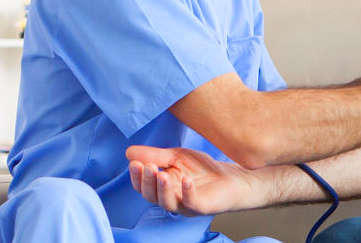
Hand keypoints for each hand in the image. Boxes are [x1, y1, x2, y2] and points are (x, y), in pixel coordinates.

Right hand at [126, 145, 269, 216]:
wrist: (231, 176)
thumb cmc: (202, 169)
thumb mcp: (176, 157)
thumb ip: (155, 155)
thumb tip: (129, 152)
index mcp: (162, 188)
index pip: (143, 186)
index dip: (137, 177)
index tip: (135, 163)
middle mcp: (171, 199)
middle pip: (151, 196)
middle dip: (147, 181)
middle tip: (148, 167)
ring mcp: (186, 205)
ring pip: (167, 203)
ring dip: (162, 189)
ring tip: (161, 173)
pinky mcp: (202, 207)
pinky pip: (191, 203)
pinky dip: (187, 192)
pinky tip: (186, 180)